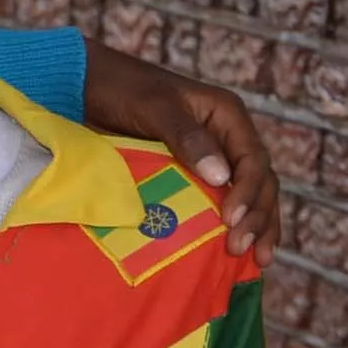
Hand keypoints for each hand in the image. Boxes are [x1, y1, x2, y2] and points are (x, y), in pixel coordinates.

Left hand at [80, 41, 275, 253]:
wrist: (88, 86)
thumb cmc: (123, 90)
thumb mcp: (155, 108)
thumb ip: (187, 138)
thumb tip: (222, 178)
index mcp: (227, 117)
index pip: (253, 161)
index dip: (249, 193)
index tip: (231, 221)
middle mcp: (227, 138)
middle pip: (259, 182)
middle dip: (258, 217)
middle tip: (242, 250)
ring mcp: (211, 157)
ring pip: (247, 194)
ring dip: (255, 226)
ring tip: (255, 261)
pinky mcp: (190, 174)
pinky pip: (218, 200)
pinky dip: (229, 224)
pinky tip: (229, 251)